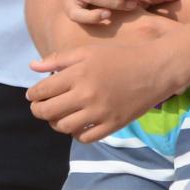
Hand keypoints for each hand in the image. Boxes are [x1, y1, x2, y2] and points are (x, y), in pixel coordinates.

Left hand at [26, 34, 182, 143]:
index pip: (42, 91)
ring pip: (63, 127)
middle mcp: (86, 95)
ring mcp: (100, 112)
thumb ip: (59, 59)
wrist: (157, 68)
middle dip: (39, 110)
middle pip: (48, 112)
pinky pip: (86, 138)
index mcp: (78, 74)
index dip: (33, 94)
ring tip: (60, 116)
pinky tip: (79, 125)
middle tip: (41, 107)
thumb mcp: (89, 51)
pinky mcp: (113, 124)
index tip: (34, 95)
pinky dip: (77, 134)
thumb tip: (32, 67)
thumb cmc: (122, 56)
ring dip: (56, 123)